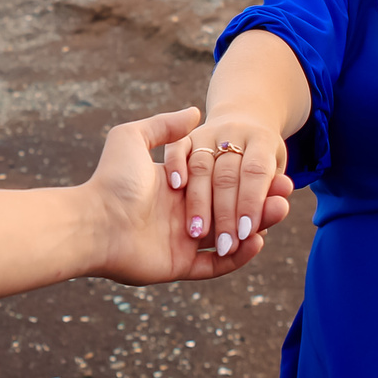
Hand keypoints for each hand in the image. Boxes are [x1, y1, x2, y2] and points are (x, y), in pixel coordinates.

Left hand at [84, 107, 291, 286]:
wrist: (93, 221)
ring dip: (255, 227)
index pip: (219, 182)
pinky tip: (258, 241)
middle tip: (285, 194)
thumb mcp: (131, 138)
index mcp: (175, 187)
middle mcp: (180, 214)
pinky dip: (238, 256)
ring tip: (278, 213)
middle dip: (259, 202)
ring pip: (228, 236)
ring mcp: (180, 242)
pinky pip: (215, 265)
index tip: (273, 168)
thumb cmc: (111, 179)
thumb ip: (163, 125)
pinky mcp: (178, 266)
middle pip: (230, 208)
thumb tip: (193, 111)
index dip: (246, 177)